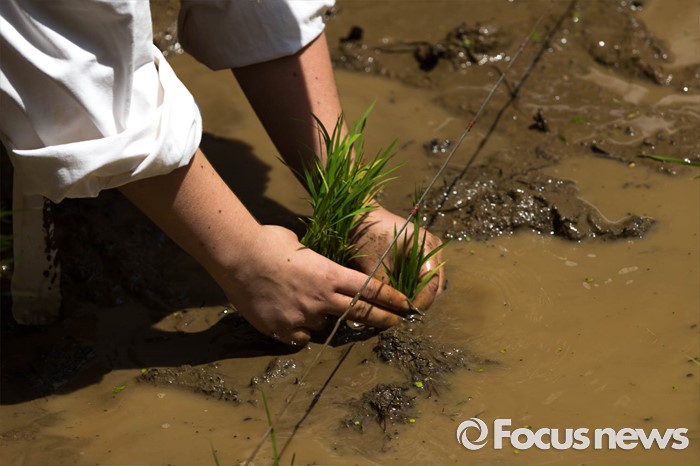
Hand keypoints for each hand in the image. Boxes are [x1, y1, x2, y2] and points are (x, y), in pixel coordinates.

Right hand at [216, 225, 411, 345]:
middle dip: (382, 319)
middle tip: (394, 324)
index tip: (406, 305)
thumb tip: (314, 262)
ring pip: (324, 326)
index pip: (370, 289)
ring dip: (321, 319)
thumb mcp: (301, 244)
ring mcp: (303, 316)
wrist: (239, 256)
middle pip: (361, 313)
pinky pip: (299, 337)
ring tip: (303, 305)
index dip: (391, 299)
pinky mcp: (283, 329)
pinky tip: (289, 319)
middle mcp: (322, 298)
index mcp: (330, 274)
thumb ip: (315, 260)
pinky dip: (298, 331)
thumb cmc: (269, 241)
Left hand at [350, 205, 445, 310]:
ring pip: (430, 282)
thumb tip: (391, 314)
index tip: (404, 316)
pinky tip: (398, 293)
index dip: (420, 304)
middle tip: (401, 314)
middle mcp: (434, 248)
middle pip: (435, 286)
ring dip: (417, 295)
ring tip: (399, 305)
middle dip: (420, 301)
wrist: (359, 215)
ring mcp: (429, 249)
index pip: (432, 285)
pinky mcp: (421, 252)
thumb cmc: (366, 236)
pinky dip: (413, 286)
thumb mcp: (375, 267)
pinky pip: (423, 275)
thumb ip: (386, 291)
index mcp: (427, 247)